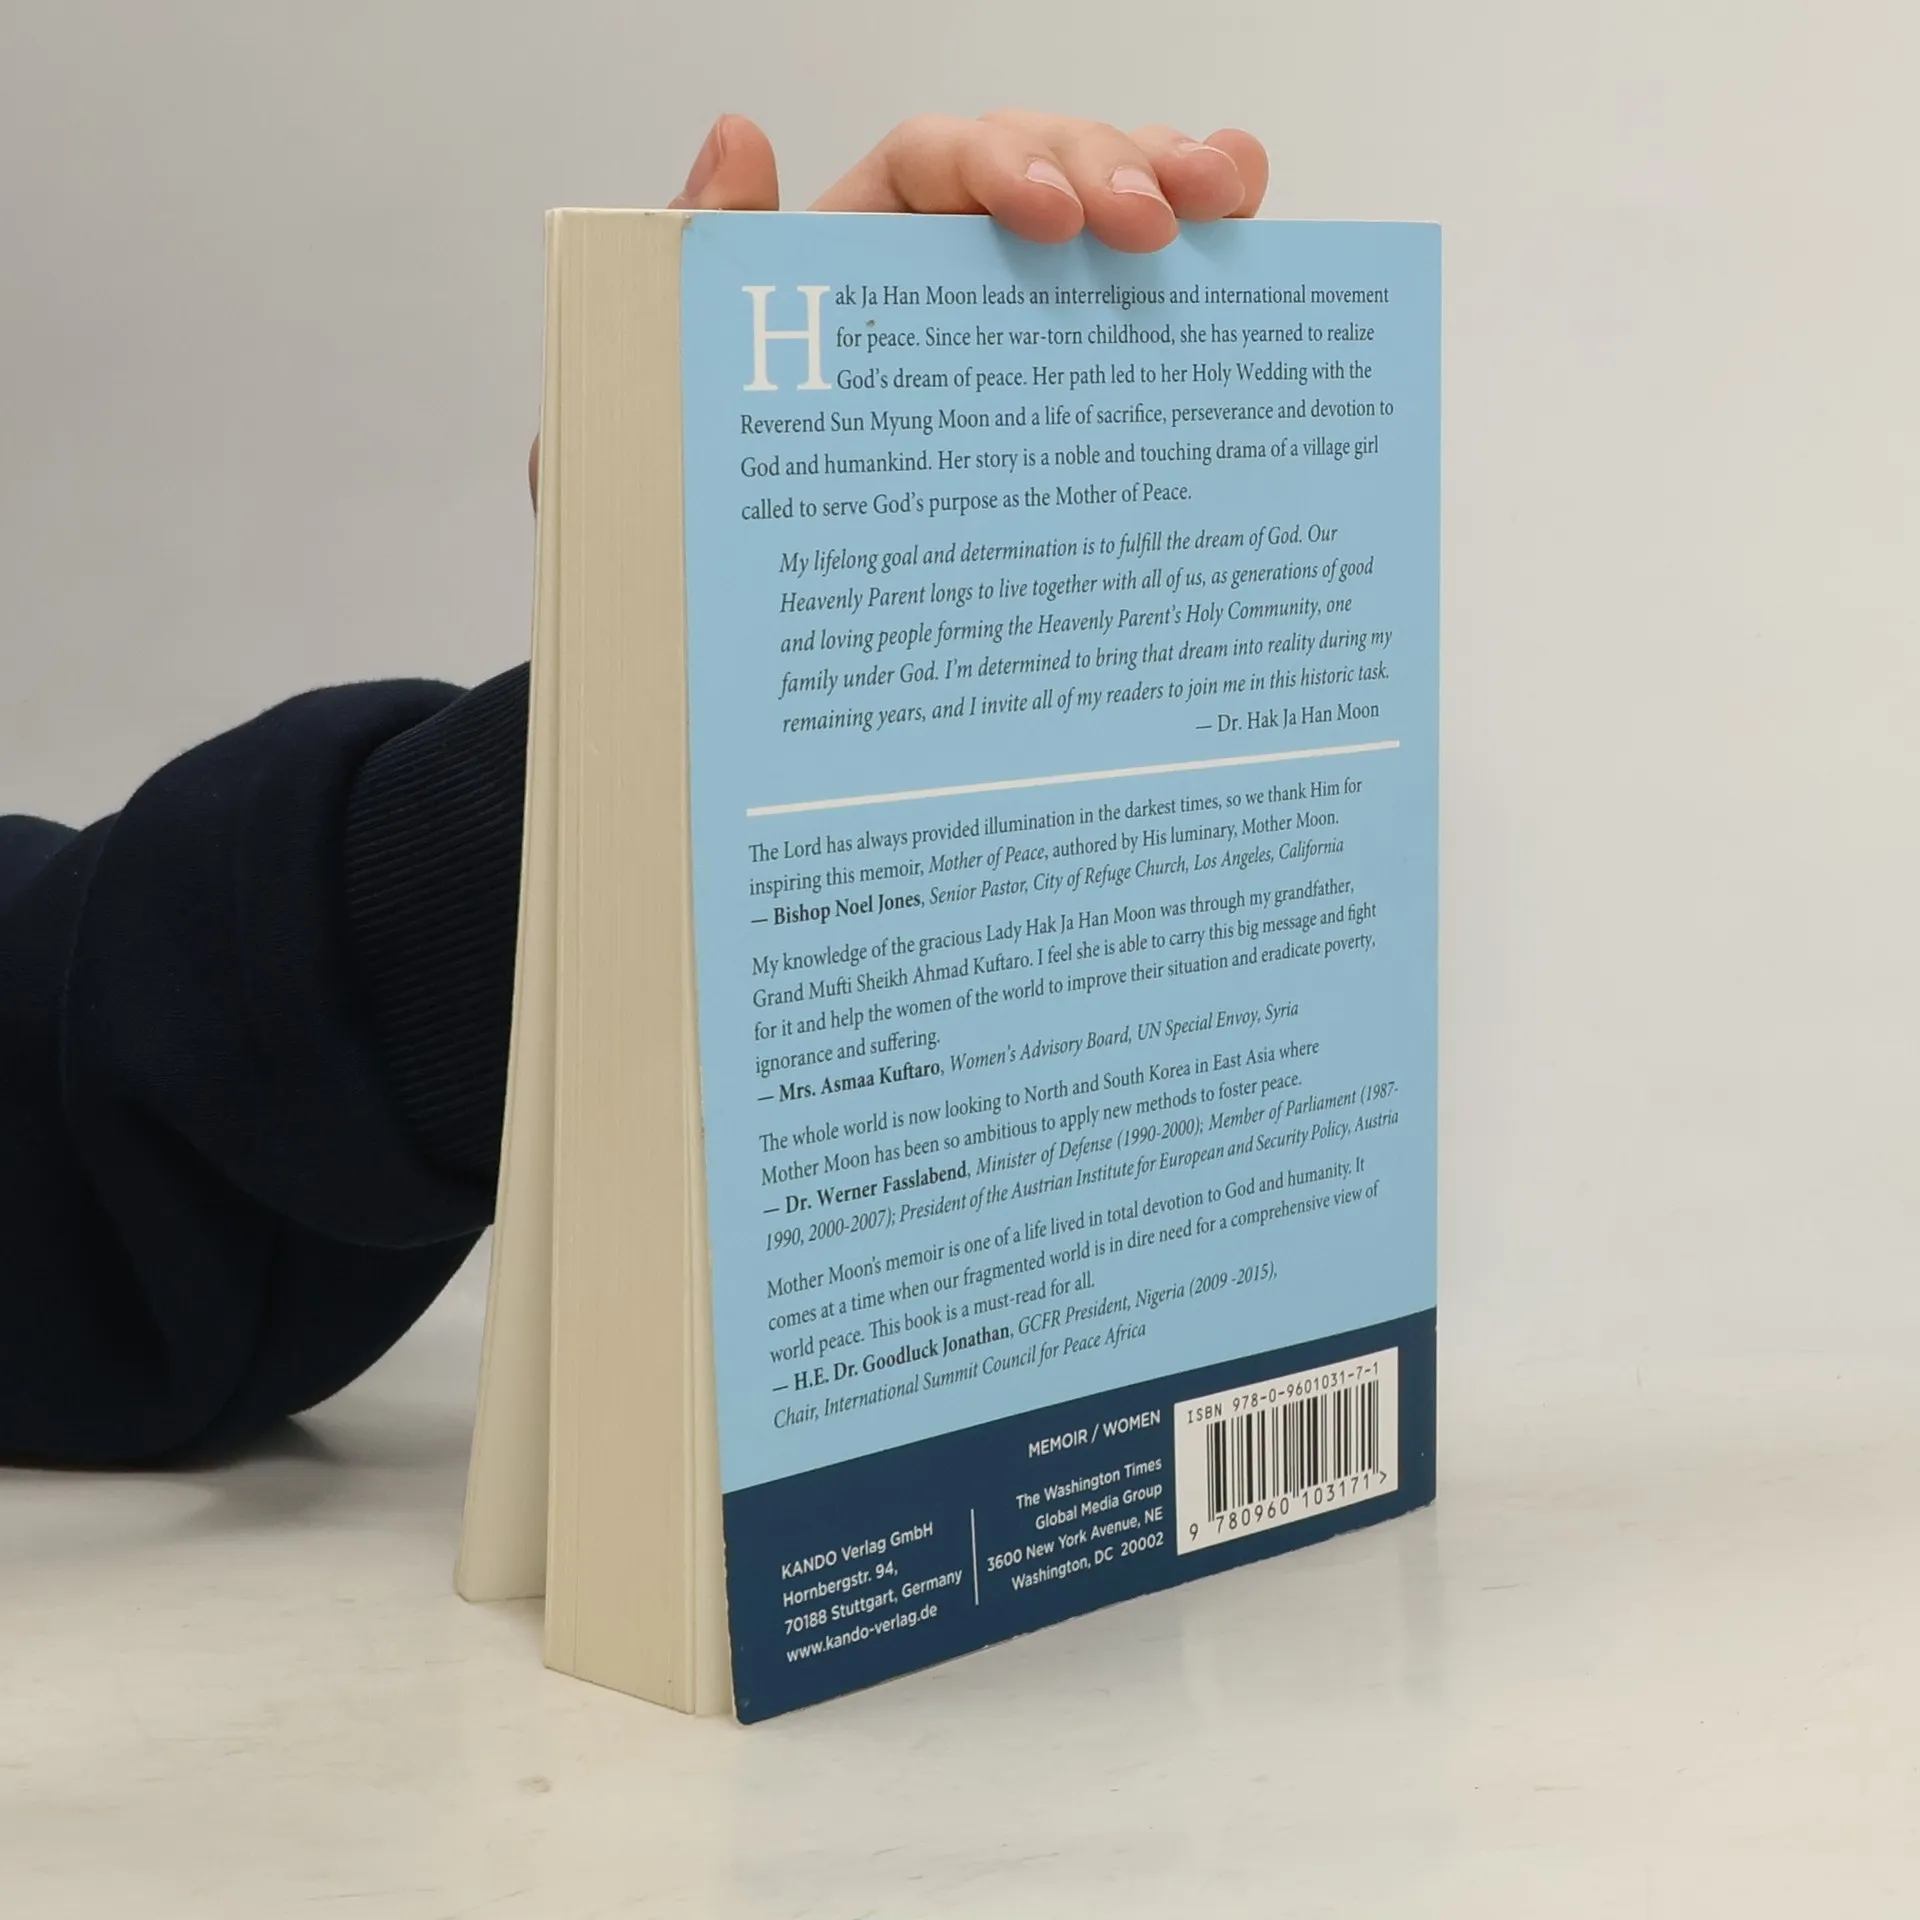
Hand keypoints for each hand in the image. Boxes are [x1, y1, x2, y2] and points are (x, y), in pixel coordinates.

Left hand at [530, 112, 1268, 500]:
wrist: (744, 673)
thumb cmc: (702, 543)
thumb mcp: (671, 415)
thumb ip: (695, 282)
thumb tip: (737, 139)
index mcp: (846, 274)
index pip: (930, 165)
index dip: (998, 162)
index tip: (1045, 220)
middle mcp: (937, 286)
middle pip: (1038, 169)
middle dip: (1106, 169)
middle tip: (1155, 228)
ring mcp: (1015, 338)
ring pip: (1106, 216)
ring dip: (1173, 185)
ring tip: (1224, 204)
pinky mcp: (1069, 403)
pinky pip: (1140, 312)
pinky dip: (1201, 267)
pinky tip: (1243, 244)